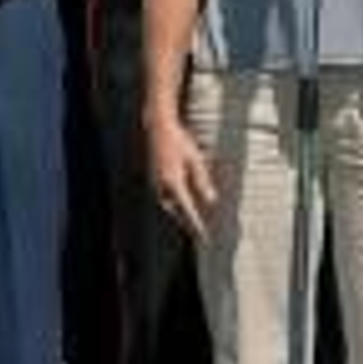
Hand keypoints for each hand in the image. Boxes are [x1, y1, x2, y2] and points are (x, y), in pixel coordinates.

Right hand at [146, 112, 216, 241]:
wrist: (157, 126)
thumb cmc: (178, 140)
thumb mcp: (195, 158)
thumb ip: (202, 180)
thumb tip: (210, 200)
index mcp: (173, 182)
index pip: (187, 210)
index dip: (196, 225)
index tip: (204, 236)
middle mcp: (161, 186)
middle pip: (175, 211)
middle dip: (185, 221)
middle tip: (198, 230)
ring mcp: (154, 181)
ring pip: (167, 203)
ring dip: (178, 211)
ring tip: (190, 216)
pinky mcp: (152, 176)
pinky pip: (163, 194)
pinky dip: (172, 200)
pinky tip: (179, 197)